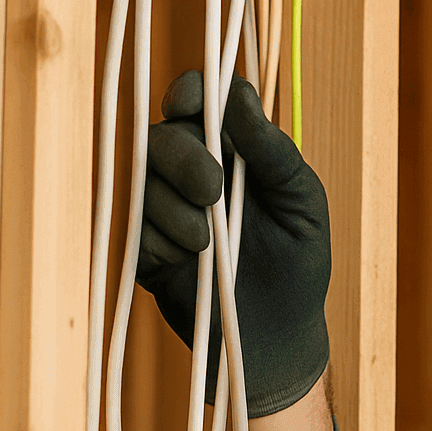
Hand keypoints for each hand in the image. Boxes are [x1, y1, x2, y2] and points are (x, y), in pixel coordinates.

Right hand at [136, 70, 330, 417]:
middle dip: (183, 159)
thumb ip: (273, 151)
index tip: (189, 104)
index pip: (201, 101)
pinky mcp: (144, 249)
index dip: (189, 93)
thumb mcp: (301, 201)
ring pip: (141, 182)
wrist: (276, 337)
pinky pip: (130, 228)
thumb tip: (240, 96)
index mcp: (235, 152)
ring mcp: (165, 210)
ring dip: (172, 208)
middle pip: (163, 137)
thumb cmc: (299, 261)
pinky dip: (157, 240)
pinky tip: (188, 262)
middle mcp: (195, 172)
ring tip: (208, 243)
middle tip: (212, 192)